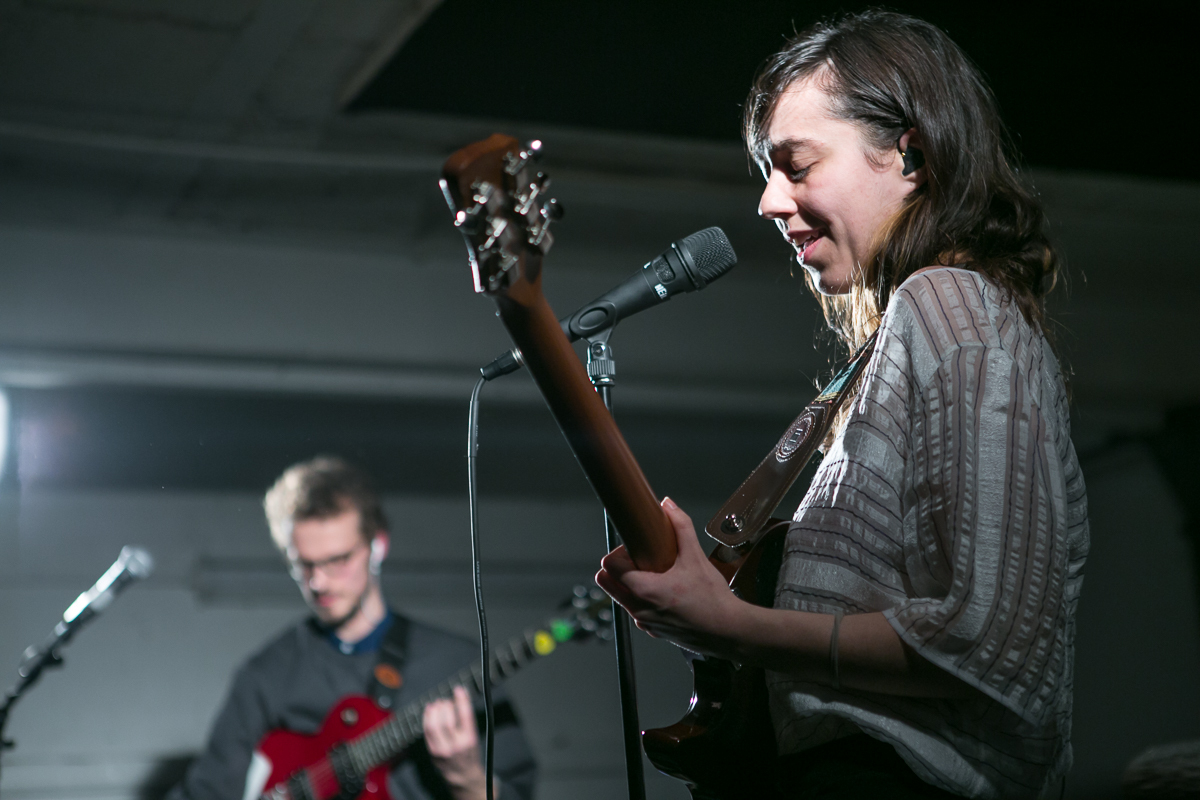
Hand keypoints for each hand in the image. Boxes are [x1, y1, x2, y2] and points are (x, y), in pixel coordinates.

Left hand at [423, 686, 488, 799]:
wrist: (463, 775)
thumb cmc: (470, 753)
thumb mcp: (474, 736)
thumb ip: (467, 719)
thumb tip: (460, 697)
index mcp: (469, 740)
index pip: (465, 715)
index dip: (461, 700)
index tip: (459, 689)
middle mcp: (456, 745)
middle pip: (447, 721)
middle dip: (445, 706)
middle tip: (445, 700)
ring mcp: (442, 750)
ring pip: (434, 726)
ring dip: (434, 711)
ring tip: (437, 703)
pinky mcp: (432, 752)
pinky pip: (427, 732)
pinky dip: (426, 718)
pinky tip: (429, 711)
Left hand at [595, 497, 745, 659]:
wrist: (728, 631)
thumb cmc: (713, 600)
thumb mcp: (696, 557)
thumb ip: (681, 527)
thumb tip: (669, 506)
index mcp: (644, 591)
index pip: (609, 567)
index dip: (618, 553)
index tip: (635, 548)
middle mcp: (639, 610)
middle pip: (608, 583)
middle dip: (618, 568)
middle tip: (640, 560)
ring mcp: (645, 622)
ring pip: (622, 597)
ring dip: (631, 583)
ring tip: (656, 575)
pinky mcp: (653, 630)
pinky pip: (638, 610)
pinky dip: (644, 599)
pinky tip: (666, 592)